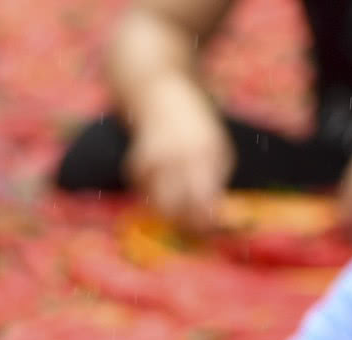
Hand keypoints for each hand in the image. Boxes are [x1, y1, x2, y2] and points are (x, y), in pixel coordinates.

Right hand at [125, 78, 233, 233]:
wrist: (159, 97)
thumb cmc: (196, 127)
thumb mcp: (216, 147)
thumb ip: (216, 179)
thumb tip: (216, 215)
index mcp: (202, 153)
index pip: (203, 199)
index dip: (206, 221)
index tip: (212, 229)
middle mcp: (175, 159)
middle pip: (177, 209)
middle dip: (186, 224)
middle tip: (195, 229)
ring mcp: (152, 163)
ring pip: (159, 206)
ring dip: (171, 212)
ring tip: (182, 206)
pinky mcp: (135, 168)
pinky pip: (147, 195)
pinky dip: (156, 196)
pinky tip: (164, 183)